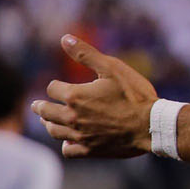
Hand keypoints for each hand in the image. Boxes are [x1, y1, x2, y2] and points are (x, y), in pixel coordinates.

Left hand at [32, 35, 157, 158]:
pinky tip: (69, 139)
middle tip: (37, 105)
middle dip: (40, 106)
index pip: (52, 89)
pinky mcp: (89, 150)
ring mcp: (80, 135)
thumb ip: (86, 54)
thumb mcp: (112, 67)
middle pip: (45, 112)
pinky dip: (66, 144)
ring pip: (53, 130)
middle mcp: (72, 117)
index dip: (56, 85)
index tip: (60, 85)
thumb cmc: (134, 94)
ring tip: (48, 121)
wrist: (152, 125)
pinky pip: (68, 150)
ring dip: (48, 124)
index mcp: (74, 96)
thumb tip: (65, 38)